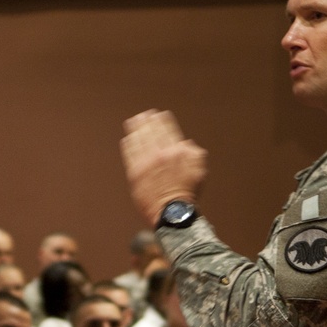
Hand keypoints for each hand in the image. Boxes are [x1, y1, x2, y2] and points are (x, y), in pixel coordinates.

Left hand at [121, 109, 207, 225]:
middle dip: (147, 121)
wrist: (172, 212)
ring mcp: (146, 163)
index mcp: (177, 151)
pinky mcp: (135, 173)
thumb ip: (193, 153)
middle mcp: (161, 154)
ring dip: (136, 129)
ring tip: (133, 122)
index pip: (167, 130)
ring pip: (139, 140)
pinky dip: (129, 144)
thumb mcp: (198, 169)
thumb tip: (185, 143)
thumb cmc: (187, 192)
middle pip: (151, 132)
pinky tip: (127, 139)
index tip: (158, 114)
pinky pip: (130, 154)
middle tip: (143, 115)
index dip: (162, 120)